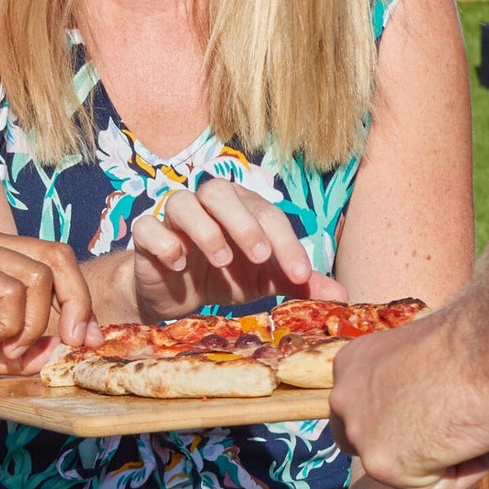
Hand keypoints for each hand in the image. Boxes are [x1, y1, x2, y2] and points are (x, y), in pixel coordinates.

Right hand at [0, 227, 98, 382]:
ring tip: (2, 347)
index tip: (84, 341)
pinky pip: (7, 288)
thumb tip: (60, 352)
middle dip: (77, 304)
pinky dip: (9, 321)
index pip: (56, 260)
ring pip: (37, 276)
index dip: (80, 300)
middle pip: (58, 257)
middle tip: (69, 342)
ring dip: (32, 324)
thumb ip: (19, 350)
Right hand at [129, 179, 346, 318]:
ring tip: (221, 261)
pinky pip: (147, 228)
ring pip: (182, 202)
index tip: (300, 275)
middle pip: (219, 191)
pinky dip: (164, 243)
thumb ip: (297, 282)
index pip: (266, 213)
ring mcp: (172, 220)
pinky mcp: (145, 238)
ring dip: (205, 230)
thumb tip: (342, 296)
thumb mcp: (264, 281)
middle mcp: (206, 206)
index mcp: (240, 209)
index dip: (286, 242)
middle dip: (244, 223)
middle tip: (260, 258)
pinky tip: (179, 265)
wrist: (175, 296)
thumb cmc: (224, 278)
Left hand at [329, 311, 488, 488]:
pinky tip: (477, 436)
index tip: (443, 414)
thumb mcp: (426, 361)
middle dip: (412, 449)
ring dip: (447, 457)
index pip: (368, 412)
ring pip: (407, 468)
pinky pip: (434, 485)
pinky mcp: (383, 464)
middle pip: (375, 445)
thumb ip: (412, 387)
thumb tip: (428, 412)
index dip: (408, 421)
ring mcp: (359, 432)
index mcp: (353, 365)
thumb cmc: (480, 341)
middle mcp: (344, 397)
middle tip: (458, 434)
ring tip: (477, 424)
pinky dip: (466, 469)